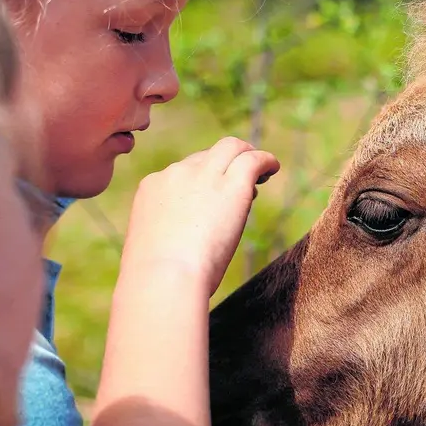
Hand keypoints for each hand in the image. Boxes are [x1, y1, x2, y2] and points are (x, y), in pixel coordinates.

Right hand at [122, 136, 280, 294]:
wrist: (164, 277)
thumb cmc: (156, 278)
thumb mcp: (153, 248)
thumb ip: (168, 236)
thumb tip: (186, 245)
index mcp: (153, 188)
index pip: (183, 173)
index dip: (203, 181)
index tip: (215, 199)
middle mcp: (177, 174)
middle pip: (206, 156)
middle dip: (223, 164)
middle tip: (242, 180)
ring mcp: (204, 176)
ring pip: (230, 147)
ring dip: (247, 155)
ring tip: (263, 170)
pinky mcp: (232, 185)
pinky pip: (253, 160)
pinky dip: (266, 160)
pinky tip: (273, 168)